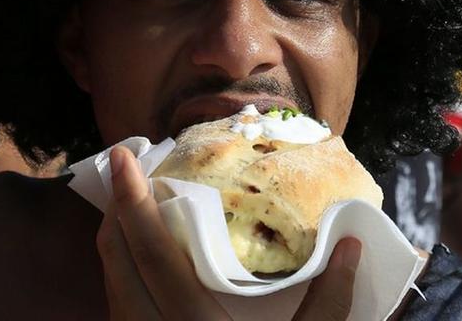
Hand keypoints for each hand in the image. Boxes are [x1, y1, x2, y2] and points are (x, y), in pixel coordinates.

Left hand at [98, 145, 360, 319]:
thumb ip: (331, 304)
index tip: (123, 156)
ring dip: (115, 245)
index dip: (132, 202)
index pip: (151, 253)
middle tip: (124, 170)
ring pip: (112, 288)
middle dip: (114, 212)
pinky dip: (122, 278)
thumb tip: (349, 245)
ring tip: (130, 209)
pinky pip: (120, 312)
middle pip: (116, 263)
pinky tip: (138, 264)